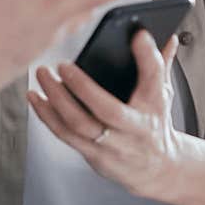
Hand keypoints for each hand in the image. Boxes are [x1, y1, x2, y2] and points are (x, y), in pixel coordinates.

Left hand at [28, 29, 185, 202]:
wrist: (157, 168)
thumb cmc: (154, 124)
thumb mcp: (162, 94)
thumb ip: (160, 65)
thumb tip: (167, 37)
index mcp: (154, 106)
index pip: (155, 78)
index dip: (148, 56)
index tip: (138, 35)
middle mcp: (134, 129)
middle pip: (108, 110)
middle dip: (83, 87)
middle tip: (63, 65)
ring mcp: (113, 145)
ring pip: (80, 125)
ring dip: (56, 100)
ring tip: (43, 77)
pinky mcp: (94, 155)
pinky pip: (66, 135)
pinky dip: (47, 116)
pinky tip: (37, 99)